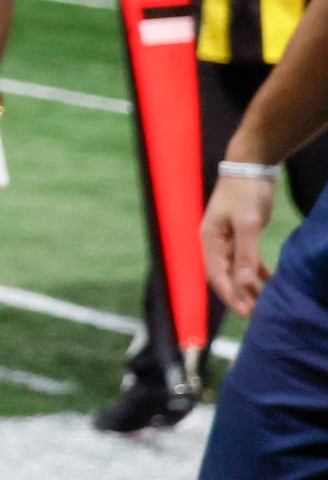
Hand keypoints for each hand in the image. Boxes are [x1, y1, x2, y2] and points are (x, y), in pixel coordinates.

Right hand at [206, 166, 276, 315]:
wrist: (252, 165)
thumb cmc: (246, 192)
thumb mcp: (248, 223)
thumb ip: (246, 254)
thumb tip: (245, 283)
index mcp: (210, 239)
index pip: (217, 275)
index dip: (231, 295)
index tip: (247, 313)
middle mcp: (215, 242)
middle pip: (225, 275)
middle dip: (239, 295)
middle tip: (256, 314)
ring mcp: (228, 238)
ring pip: (237, 269)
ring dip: (248, 285)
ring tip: (263, 303)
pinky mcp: (241, 234)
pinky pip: (247, 259)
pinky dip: (257, 272)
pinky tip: (270, 283)